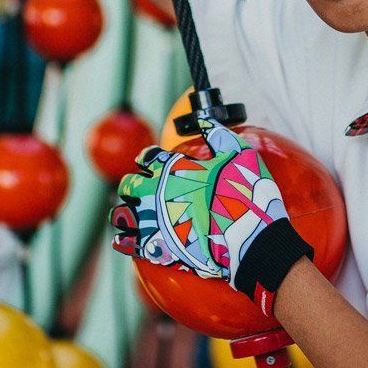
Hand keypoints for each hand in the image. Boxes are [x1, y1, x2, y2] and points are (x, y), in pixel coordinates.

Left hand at [111, 116, 294, 293]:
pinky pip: (125, 243)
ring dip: (124, 214)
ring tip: (131, 217)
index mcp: (172, 169)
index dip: (148, 160)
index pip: (147, 158)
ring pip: (120, 215)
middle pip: (127, 185)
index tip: (150, 164)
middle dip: (132, 187)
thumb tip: (204, 119)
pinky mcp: (154, 247)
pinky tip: (128, 240)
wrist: (248, 238)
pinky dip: (124, 240)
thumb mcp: (238, 153)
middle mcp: (155, 192)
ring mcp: (152, 221)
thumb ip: (217, 134)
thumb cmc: (244, 194)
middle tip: (139, 193)